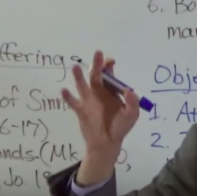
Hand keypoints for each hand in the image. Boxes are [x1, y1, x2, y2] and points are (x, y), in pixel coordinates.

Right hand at [61, 50, 139, 185]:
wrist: (108, 142)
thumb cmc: (120, 127)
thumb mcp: (132, 115)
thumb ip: (132, 102)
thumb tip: (128, 90)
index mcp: (111, 91)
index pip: (109, 75)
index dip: (109, 66)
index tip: (111, 61)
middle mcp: (99, 92)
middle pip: (96, 75)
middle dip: (97, 64)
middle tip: (98, 53)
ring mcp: (88, 101)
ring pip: (82, 85)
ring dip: (78, 76)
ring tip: (75, 66)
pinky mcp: (80, 111)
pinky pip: (73, 102)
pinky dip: (68, 97)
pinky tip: (64, 90)